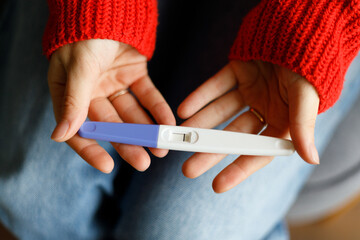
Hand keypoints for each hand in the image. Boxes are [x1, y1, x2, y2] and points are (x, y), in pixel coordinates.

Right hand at [48, 39, 174, 172]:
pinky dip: (158, 109)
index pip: (79, 129)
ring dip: (147, 131)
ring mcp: (114, 86)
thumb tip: (59, 135)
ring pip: (132, 114)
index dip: (91, 149)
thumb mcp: (78, 68)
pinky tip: (168, 123)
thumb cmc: (84, 35)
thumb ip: (72, 101)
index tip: (107, 166)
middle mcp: (92, 94)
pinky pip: (148, 96)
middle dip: (128, 143)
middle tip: (144, 161)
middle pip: (111, 125)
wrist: (106, 8)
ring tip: (162, 147)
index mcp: (70, 94)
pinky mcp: (135, 76)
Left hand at [178, 60, 319, 192]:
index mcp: (282, 122)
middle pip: (232, 136)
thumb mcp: (306, 97)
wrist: (300, 31)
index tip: (216, 186)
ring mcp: (249, 91)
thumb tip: (312, 160)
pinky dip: (200, 96)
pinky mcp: (237, 72)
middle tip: (188, 169)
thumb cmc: (309, 67)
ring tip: (180, 136)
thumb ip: (303, 126)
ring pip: (220, 112)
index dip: (238, 169)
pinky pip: (216, 86)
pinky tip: (183, 109)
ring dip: (200, 123)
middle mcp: (264, 109)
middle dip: (210, 151)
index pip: (257, 151)